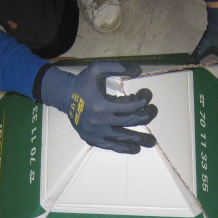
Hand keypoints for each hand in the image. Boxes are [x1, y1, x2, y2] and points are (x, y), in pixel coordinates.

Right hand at [38, 62, 157, 153]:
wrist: (64, 96)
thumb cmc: (83, 82)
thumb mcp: (98, 69)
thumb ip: (118, 67)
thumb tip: (139, 70)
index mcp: (102, 105)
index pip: (130, 106)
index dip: (143, 101)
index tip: (147, 95)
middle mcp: (100, 122)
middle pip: (129, 122)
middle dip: (145, 117)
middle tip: (154, 111)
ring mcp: (97, 133)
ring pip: (122, 138)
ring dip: (139, 139)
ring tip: (152, 142)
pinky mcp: (93, 140)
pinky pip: (111, 146)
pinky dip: (124, 148)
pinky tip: (136, 149)